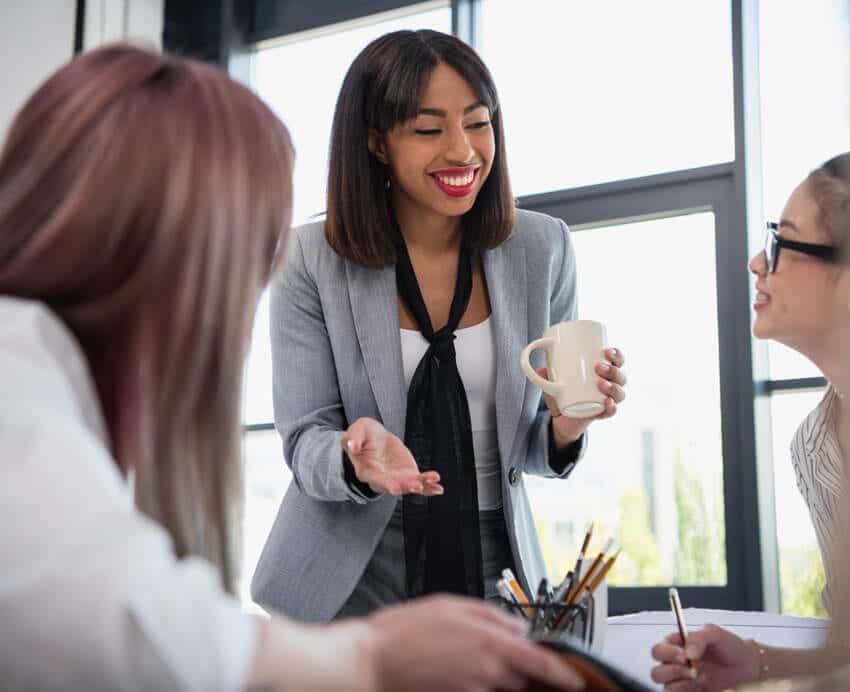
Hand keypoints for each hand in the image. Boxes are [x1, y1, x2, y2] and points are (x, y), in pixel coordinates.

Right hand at [341, 417, 442, 495]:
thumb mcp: (357, 430)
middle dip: (406, 486)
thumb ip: (353, 438)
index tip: (395, 488)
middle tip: (417, 486)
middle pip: (395, 485)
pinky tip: (439, 489)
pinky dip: (429, 487)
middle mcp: (382, 479)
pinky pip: (420, 483)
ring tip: (434, 481)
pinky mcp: (408, 475)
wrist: (375, 438)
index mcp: (367, 470)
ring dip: (422, 485)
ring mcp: (396, 478)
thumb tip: (351, 444)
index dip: (385, 484)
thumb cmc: (363, 434)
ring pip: (409, 485)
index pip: (375, 479)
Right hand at [368, 595, 585, 691]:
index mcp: (490, 641)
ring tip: (461, 662)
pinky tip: (452, 674)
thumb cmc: (403, 632)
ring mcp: (473, 690)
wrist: (371, 662)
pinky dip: (475, 686)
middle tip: (490, 656)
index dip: (562, 674)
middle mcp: (488, 671)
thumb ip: (490, 615)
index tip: (574, 679)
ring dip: (493, 678)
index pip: (541, 663)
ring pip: (500, 687)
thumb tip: (516, 626)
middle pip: (521, 677)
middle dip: (516, 669)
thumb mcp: (450, 605)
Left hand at [542, 347, 626, 447]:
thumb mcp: (553, 381)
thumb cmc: (562, 392)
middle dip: (613, 370)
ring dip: (613, 387)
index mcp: (603, 372)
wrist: (561, 417)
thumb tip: (539, 369)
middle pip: (620, 376)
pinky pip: (612, 412)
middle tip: (598, 367)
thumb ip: (545, 375)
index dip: (617, 355)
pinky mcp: (601, 414)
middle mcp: (610, 385)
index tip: (607, 350)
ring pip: (620, 393)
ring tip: (600, 383)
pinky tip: (608, 402)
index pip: (617, 361)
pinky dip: (612, 408)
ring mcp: (607, 400)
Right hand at [650, 624, 760, 690]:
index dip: (667, 653)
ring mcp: (684, 682)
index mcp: (677, 647)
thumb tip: (687, 652)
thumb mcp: (716, 634)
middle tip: (691, 669)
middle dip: (671, 671)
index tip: (684, 655)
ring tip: (698, 678)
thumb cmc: (731, 646)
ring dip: (679, 683)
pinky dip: (686, 691)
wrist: (750, 667)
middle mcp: (676, 665)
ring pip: (665, 687)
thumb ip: (699, 638)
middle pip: (657, 671)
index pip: (658, 650)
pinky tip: (701, 686)